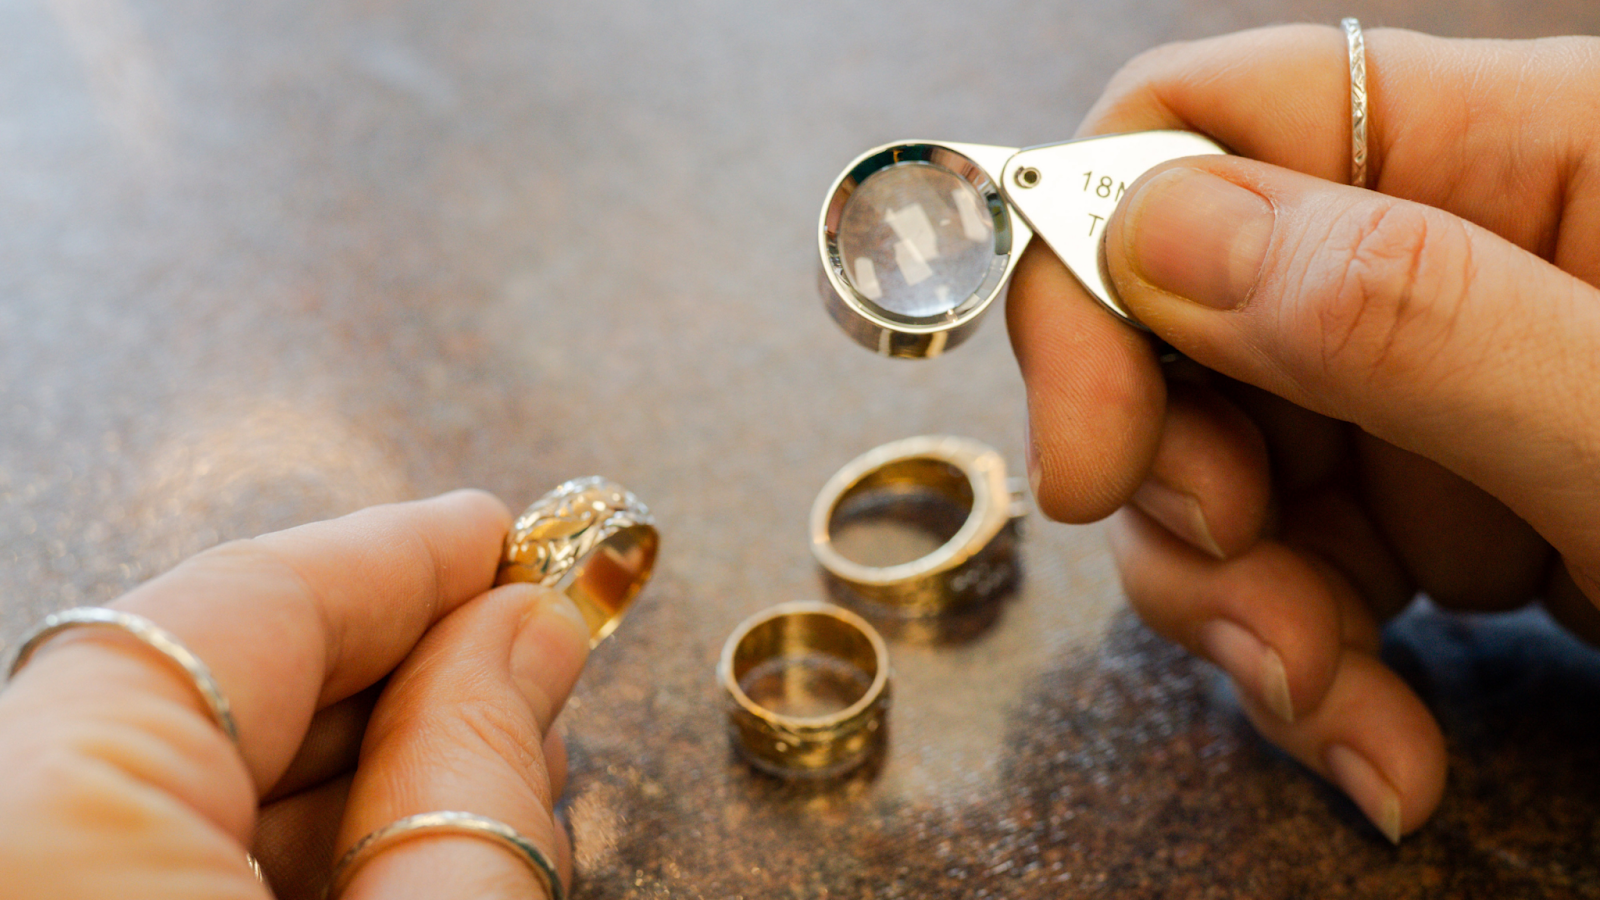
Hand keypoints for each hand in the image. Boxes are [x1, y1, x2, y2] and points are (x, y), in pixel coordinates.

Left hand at [0, 490, 589, 898]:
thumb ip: (472, 783)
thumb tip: (522, 636)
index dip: (396, 559)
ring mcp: (12, 896)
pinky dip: (266, 853)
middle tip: (524, 656)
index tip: (505, 537)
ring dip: (336, 771)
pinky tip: (387, 858)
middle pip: (194, 691)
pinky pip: (130, 865)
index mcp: (51, 837)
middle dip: (384, 668)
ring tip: (483, 771)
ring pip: (162, 787)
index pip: (237, 611)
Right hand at [1007, 25, 1599, 839]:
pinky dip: (1302, 663)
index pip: (1209, 122)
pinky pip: (1289, 562)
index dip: (1100, 268)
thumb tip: (1158, 230)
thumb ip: (1412, 316)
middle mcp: (1460, 252)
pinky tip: (1375, 739)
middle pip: (1182, 317)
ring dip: (1240, 606)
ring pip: (1216, 460)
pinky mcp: (1443, 507)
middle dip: (1182, 481)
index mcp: (1530, 151)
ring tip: (1336, 707)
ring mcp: (1441, 389)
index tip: (1090, 454)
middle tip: (1246, 595)